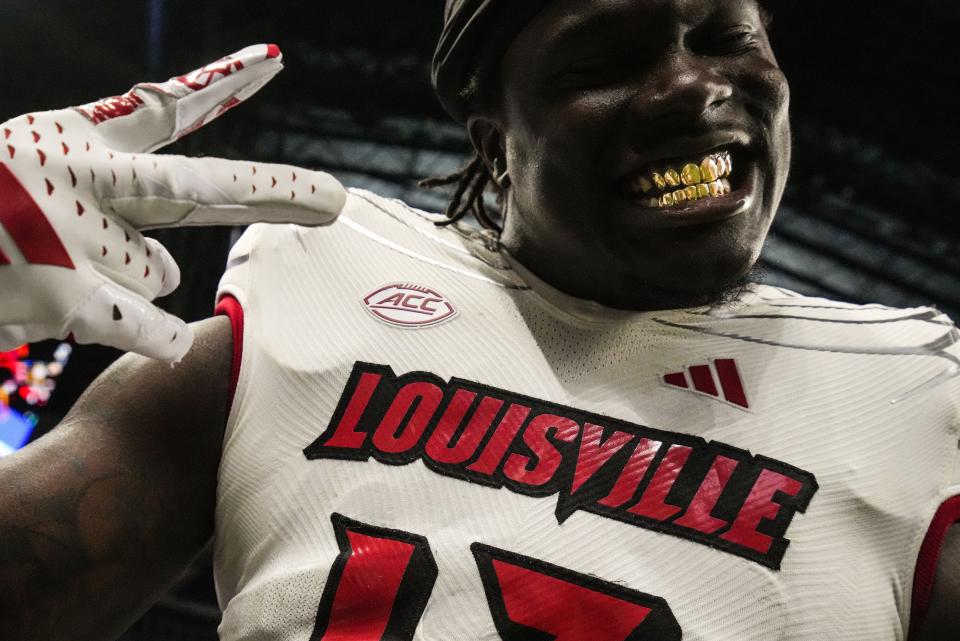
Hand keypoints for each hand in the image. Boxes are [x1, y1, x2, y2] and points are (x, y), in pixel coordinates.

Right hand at [0, 44, 346, 361]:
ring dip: (126, 278)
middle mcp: (80, 178)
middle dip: (274, 192)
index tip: (276, 61)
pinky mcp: (62, 297)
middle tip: (337, 198)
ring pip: (161, 272)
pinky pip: (150, 324)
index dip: (223, 85)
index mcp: (75, 139)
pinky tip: (104, 317)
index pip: (163, 107)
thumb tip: (189, 229)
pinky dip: (150, 334)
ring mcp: (71, 236)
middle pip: (200, 187)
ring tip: (57, 265)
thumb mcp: (42, 160)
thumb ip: (125, 172)